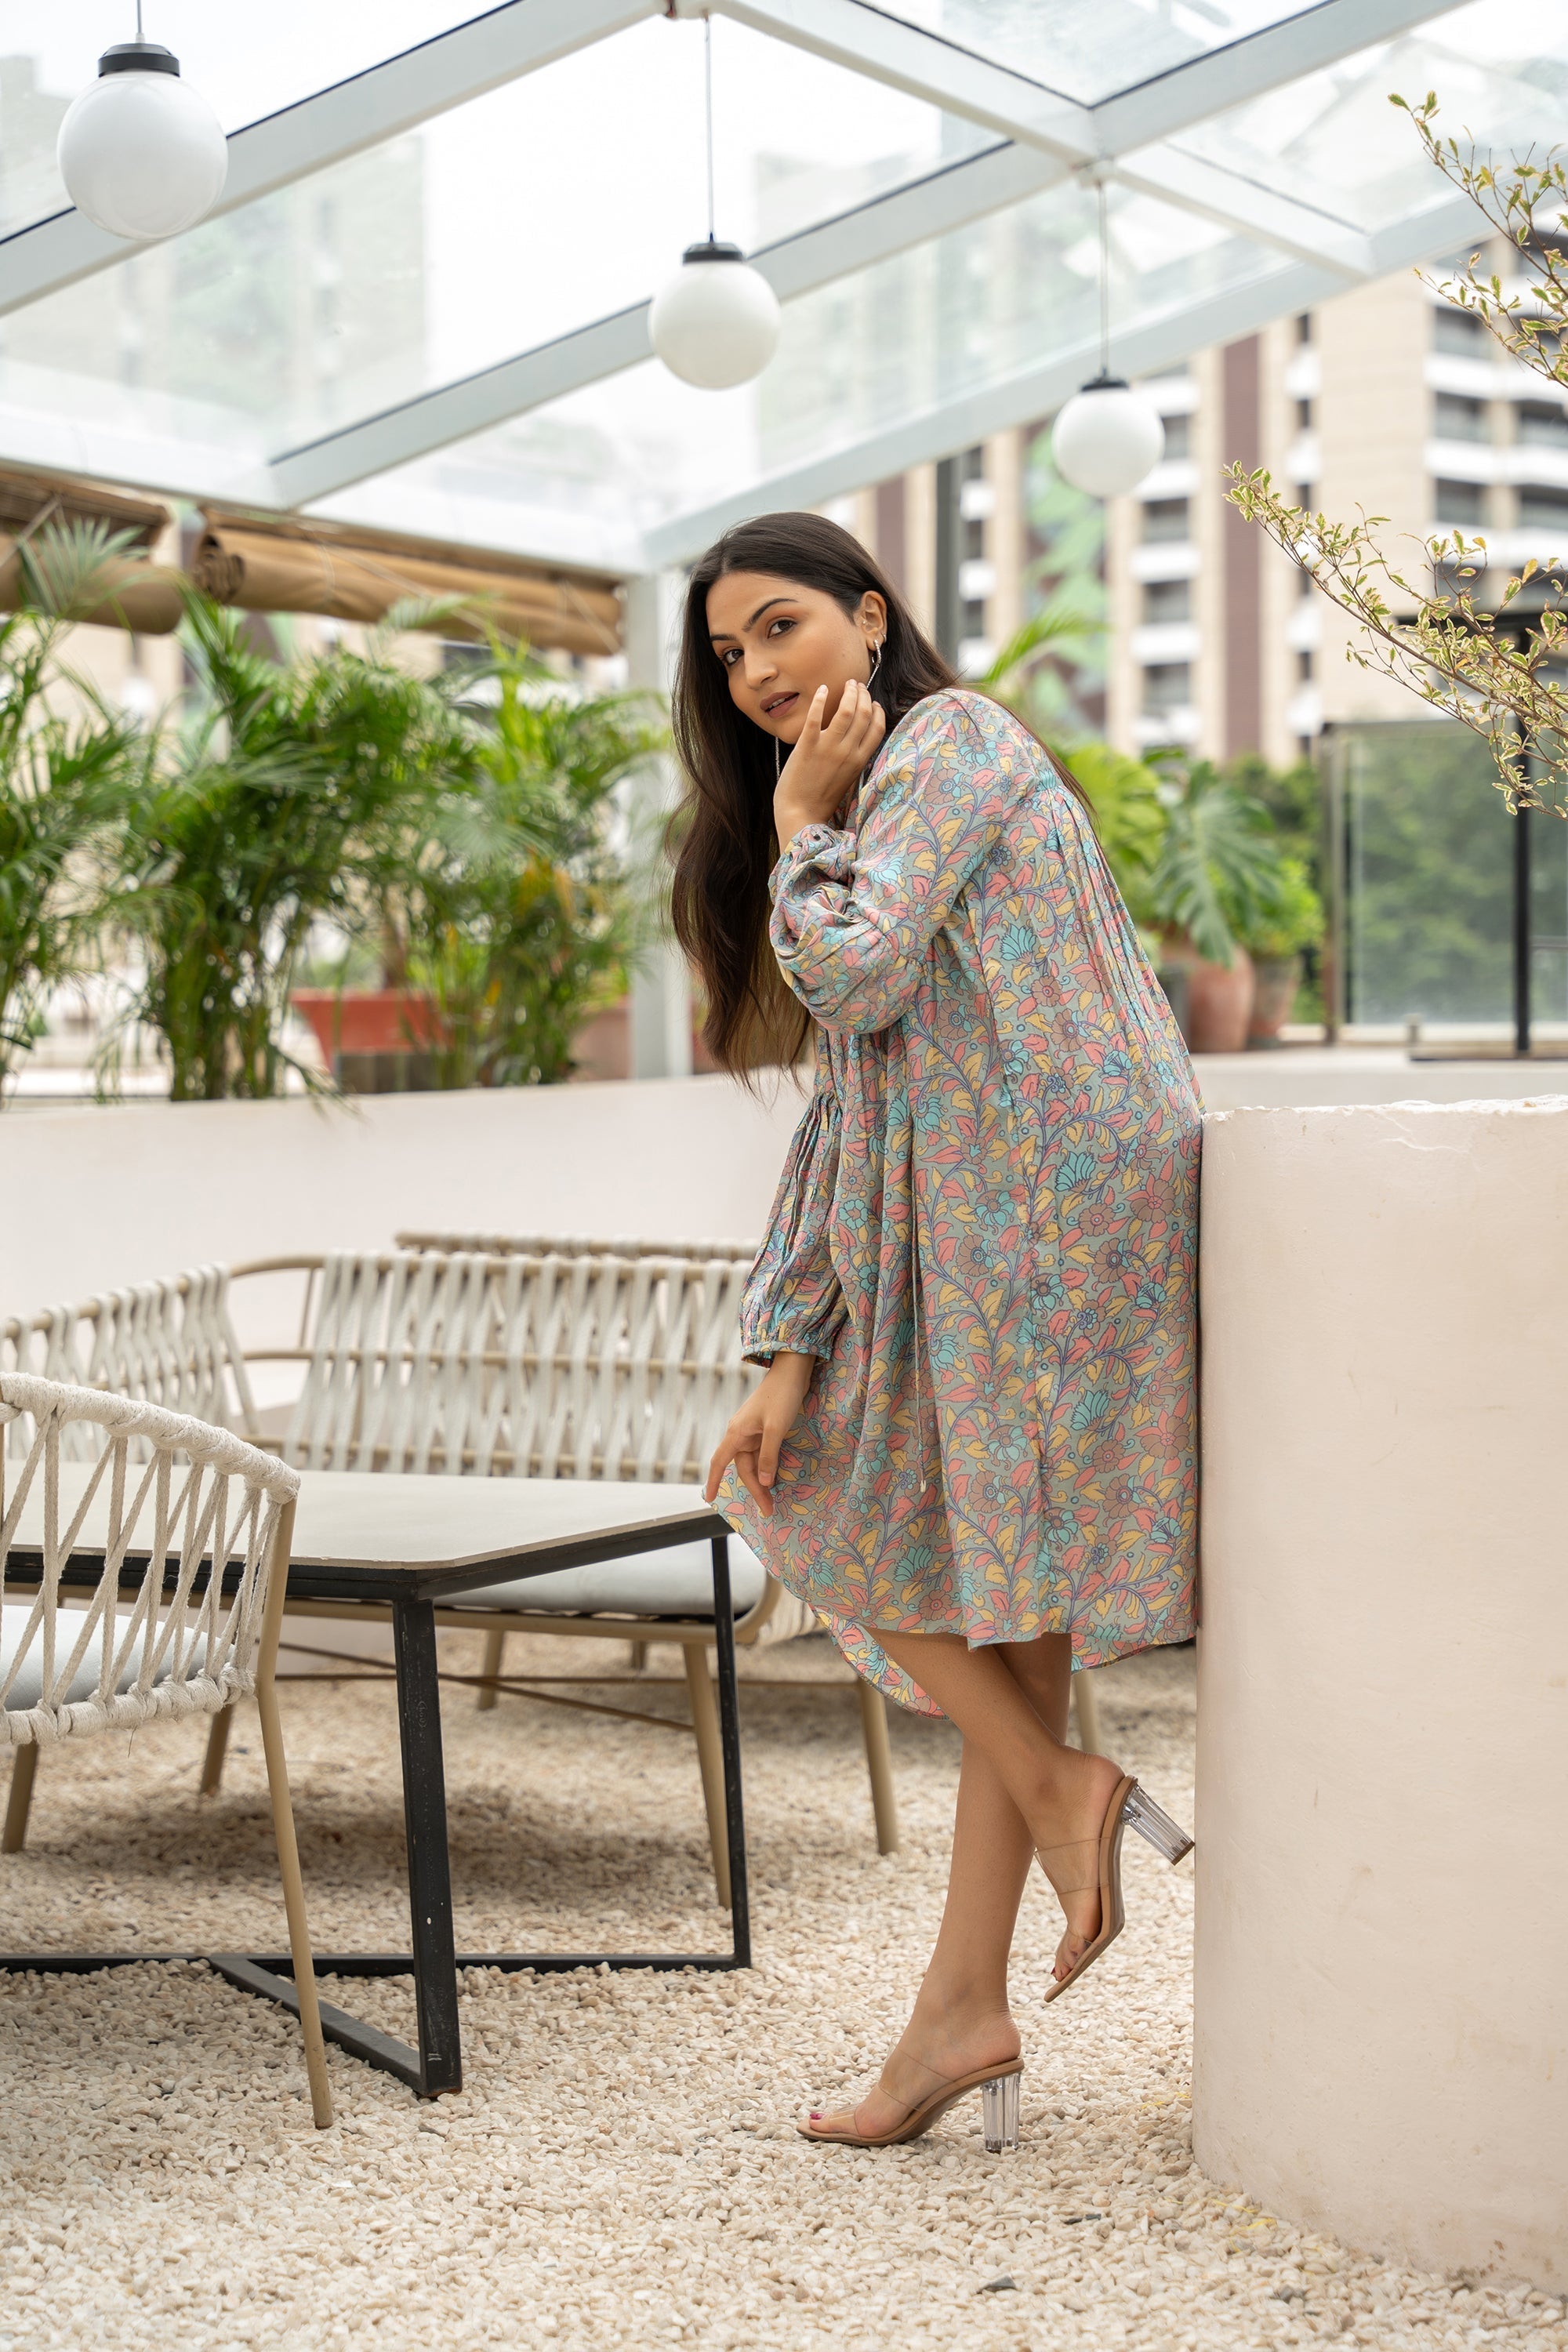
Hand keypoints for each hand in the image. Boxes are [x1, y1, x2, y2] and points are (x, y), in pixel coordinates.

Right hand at [703, 1350, 815, 1517]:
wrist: (792, 1372)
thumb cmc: (782, 1396)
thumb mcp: (776, 1428)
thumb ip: (769, 1455)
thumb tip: (764, 1481)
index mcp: (737, 1432)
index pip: (719, 1462)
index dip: (713, 1481)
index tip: (709, 1500)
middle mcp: (741, 1434)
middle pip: (743, 1468)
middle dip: (755, 1489)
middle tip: (769, 1509)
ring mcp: (752, 1432)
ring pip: (753, 1463)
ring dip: (762, 1481)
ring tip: (773, 1500)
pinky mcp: (764, 1430)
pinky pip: (762, 1454)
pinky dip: (767, 1468)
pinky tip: (776, 1479)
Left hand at [774, 679, 884, 847]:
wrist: (800, 813)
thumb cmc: (821, 799)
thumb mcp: (847, 780)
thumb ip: (853, 759)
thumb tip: (855, 741)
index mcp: (859, 761)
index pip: (877, 728)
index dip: (877, 711)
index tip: (873, 702)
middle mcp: (847, 752)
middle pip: (863, 714)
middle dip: (863, 695)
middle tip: (857, 686)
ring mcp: (828, 748)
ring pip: (846, 711)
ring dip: (849, 693)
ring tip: (847, 684)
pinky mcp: (807, 746)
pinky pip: (816, 716)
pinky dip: (821, 700)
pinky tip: (822, 690)